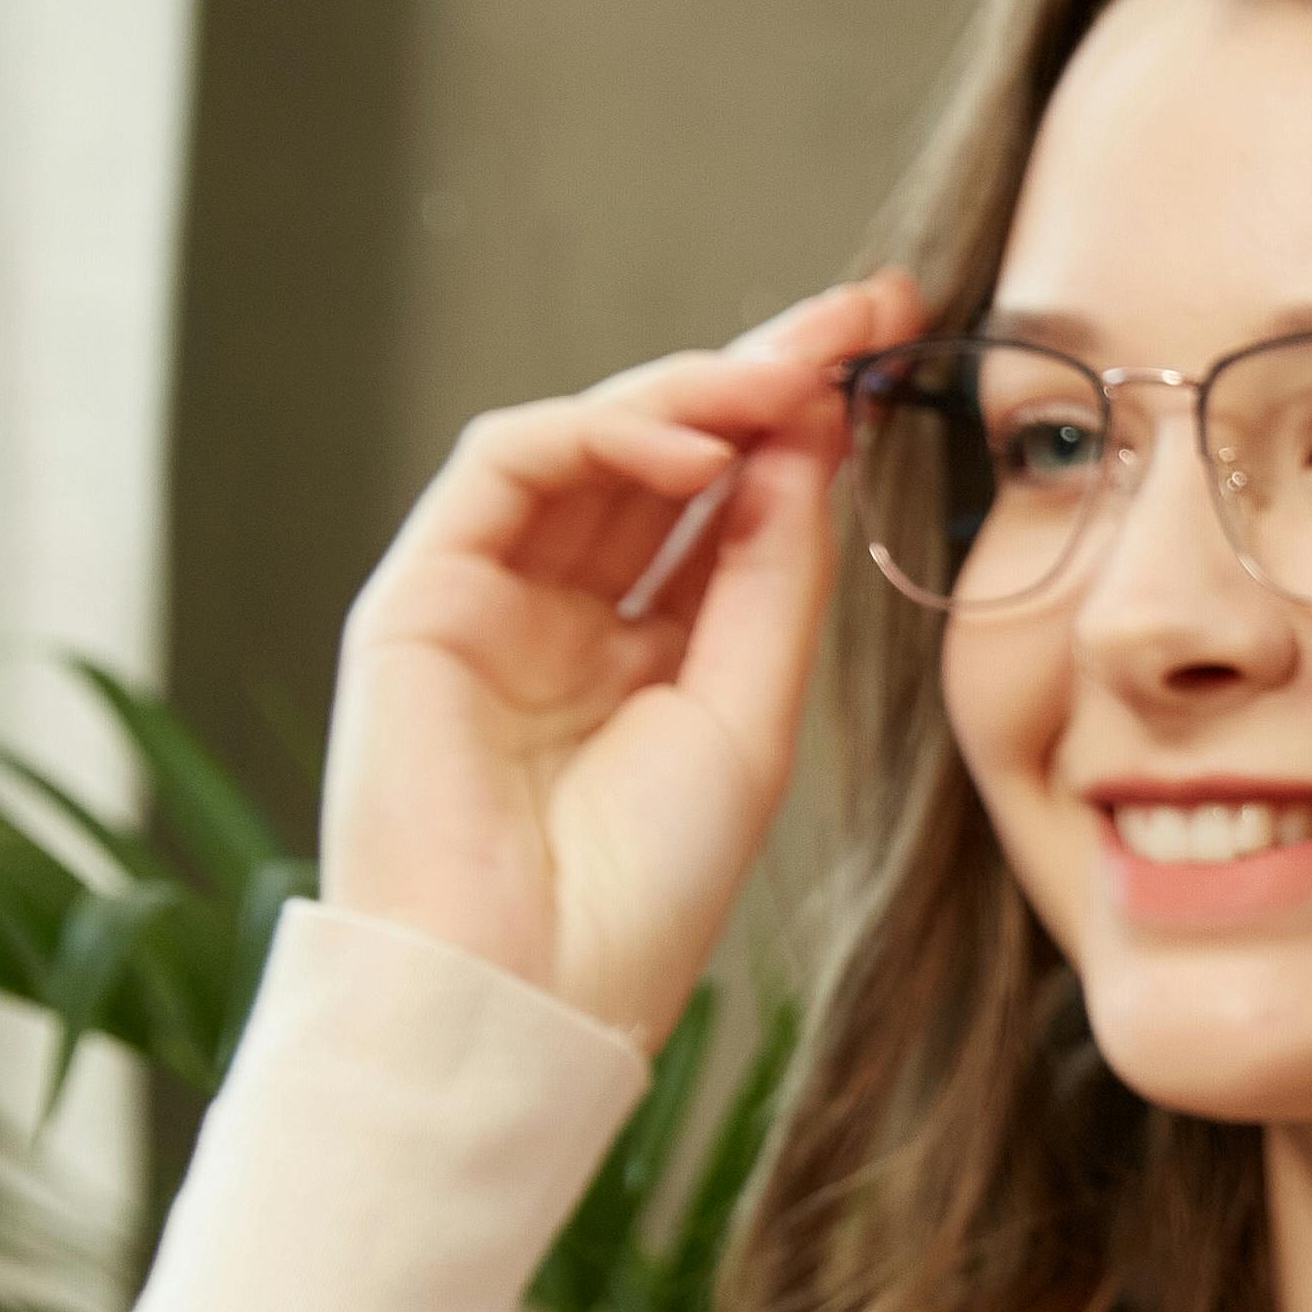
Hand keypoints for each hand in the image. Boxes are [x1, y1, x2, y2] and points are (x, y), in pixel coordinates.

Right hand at [323, 271, 923, 1053]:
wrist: (526, 997)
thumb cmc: (641, 897)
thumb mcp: (750, 716)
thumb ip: (775, 574)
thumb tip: (816, 437)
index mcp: (646, 658)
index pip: (728, 505)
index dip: (804, 423)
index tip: (895, 351)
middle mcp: (564, 617)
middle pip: (666, 454)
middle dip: (765, 373)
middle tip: (865, 314)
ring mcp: (486, 599)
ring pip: (591, 441)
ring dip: (698, 388)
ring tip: (796, 375)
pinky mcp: (416, 594)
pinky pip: (508, 464)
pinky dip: (604, 430)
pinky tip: (701, 439)